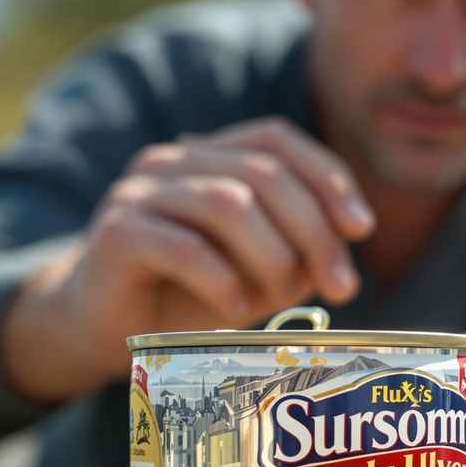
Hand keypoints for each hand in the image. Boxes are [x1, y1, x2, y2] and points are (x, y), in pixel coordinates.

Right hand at [0, 118, 374, 400]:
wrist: (103, 327)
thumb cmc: (188, 295)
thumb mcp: (258, 269)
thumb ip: (298, 249)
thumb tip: (344, 245)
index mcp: (209, 156)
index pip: (276, 139)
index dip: (327, 177)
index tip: (362, 228)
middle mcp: (173, 161)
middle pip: (262, 173)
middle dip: (314, 230)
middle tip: (343, 286)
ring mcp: (139, 192)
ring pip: (228, 204)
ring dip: (272, 256)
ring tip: (281, 298)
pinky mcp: (116, 233)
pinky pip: (185, 248)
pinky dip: (224, 280)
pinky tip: (238, 307)